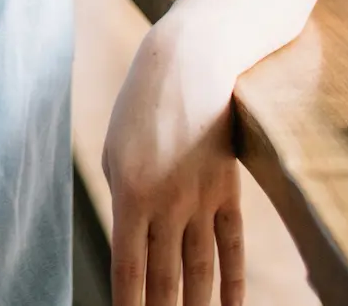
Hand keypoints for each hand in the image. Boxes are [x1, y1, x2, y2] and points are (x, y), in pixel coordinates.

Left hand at [101, 22, 245, 305]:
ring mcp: (201, 200)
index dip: (127, 304)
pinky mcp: (228, 192)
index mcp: (128, 192)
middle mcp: (166, 203)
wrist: (188, 65)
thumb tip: (131, 242)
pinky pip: (231, 248)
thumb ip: (123, 198)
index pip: (128, 267)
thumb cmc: (140, 106)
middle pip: (165, 278)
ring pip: (199, 271)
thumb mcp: (115, 150)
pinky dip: (232, 283)